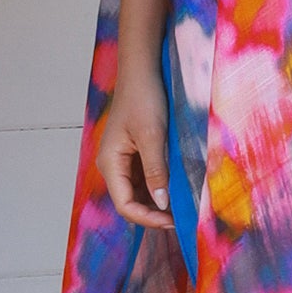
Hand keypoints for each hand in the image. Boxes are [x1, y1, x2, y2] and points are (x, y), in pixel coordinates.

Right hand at [97, 67, 174, 227]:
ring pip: (138, 191)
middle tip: (181, 218)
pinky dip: (159, 186)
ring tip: (181, 207)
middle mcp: (113, 165)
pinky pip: (144, 177)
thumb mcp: (152, 136)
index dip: (147, 218)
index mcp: (110, 163)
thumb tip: (161, 203)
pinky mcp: (134, 152)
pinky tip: (176, 188)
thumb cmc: (143, 98)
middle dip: (153, 213)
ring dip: (157, 201)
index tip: (173, 221)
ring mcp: (123, 159)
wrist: (142, 71)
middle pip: (130, 201)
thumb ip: (156, 171)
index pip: (125, 204)